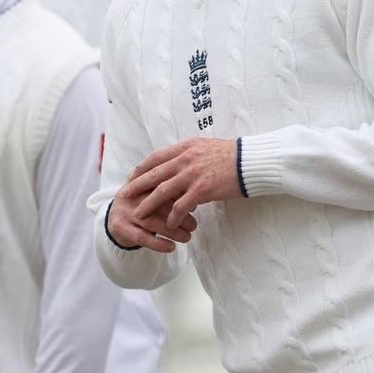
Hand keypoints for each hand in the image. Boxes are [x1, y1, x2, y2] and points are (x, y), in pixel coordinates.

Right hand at [107, 193, 197, 252]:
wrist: (113, 217)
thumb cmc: (140, 204)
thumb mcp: (151, 192)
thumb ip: (169, 193)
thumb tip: (194, 201)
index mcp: (142, 183)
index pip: (163, 187)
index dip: (180, 197)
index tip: (194, 205)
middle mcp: (132, 196)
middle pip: (159, 205)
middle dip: (179, 216)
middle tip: (194, 225)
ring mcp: (125, 212)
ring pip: (152, 222)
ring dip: (172, 231)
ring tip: (187, 237)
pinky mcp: (120, 228)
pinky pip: (141, 237)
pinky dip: (158, 243)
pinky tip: (171, 247)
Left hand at [120, 138, 242, 228]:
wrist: (249, 161)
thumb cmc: (231, 155)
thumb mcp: (205, 147)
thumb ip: (188, 155)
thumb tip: (177, 163)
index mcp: (184, 148)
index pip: (155, 157)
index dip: (141, 168)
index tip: (131, 176)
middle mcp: (185, 159)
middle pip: (153, 174)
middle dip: (136, 186)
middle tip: (124, 195)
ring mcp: (192, 174)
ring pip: (162, 192)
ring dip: (148, 205)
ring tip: (139, 215)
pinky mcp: (202, 189)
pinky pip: (181, 206)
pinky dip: (173, 216)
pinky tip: (169, 225)